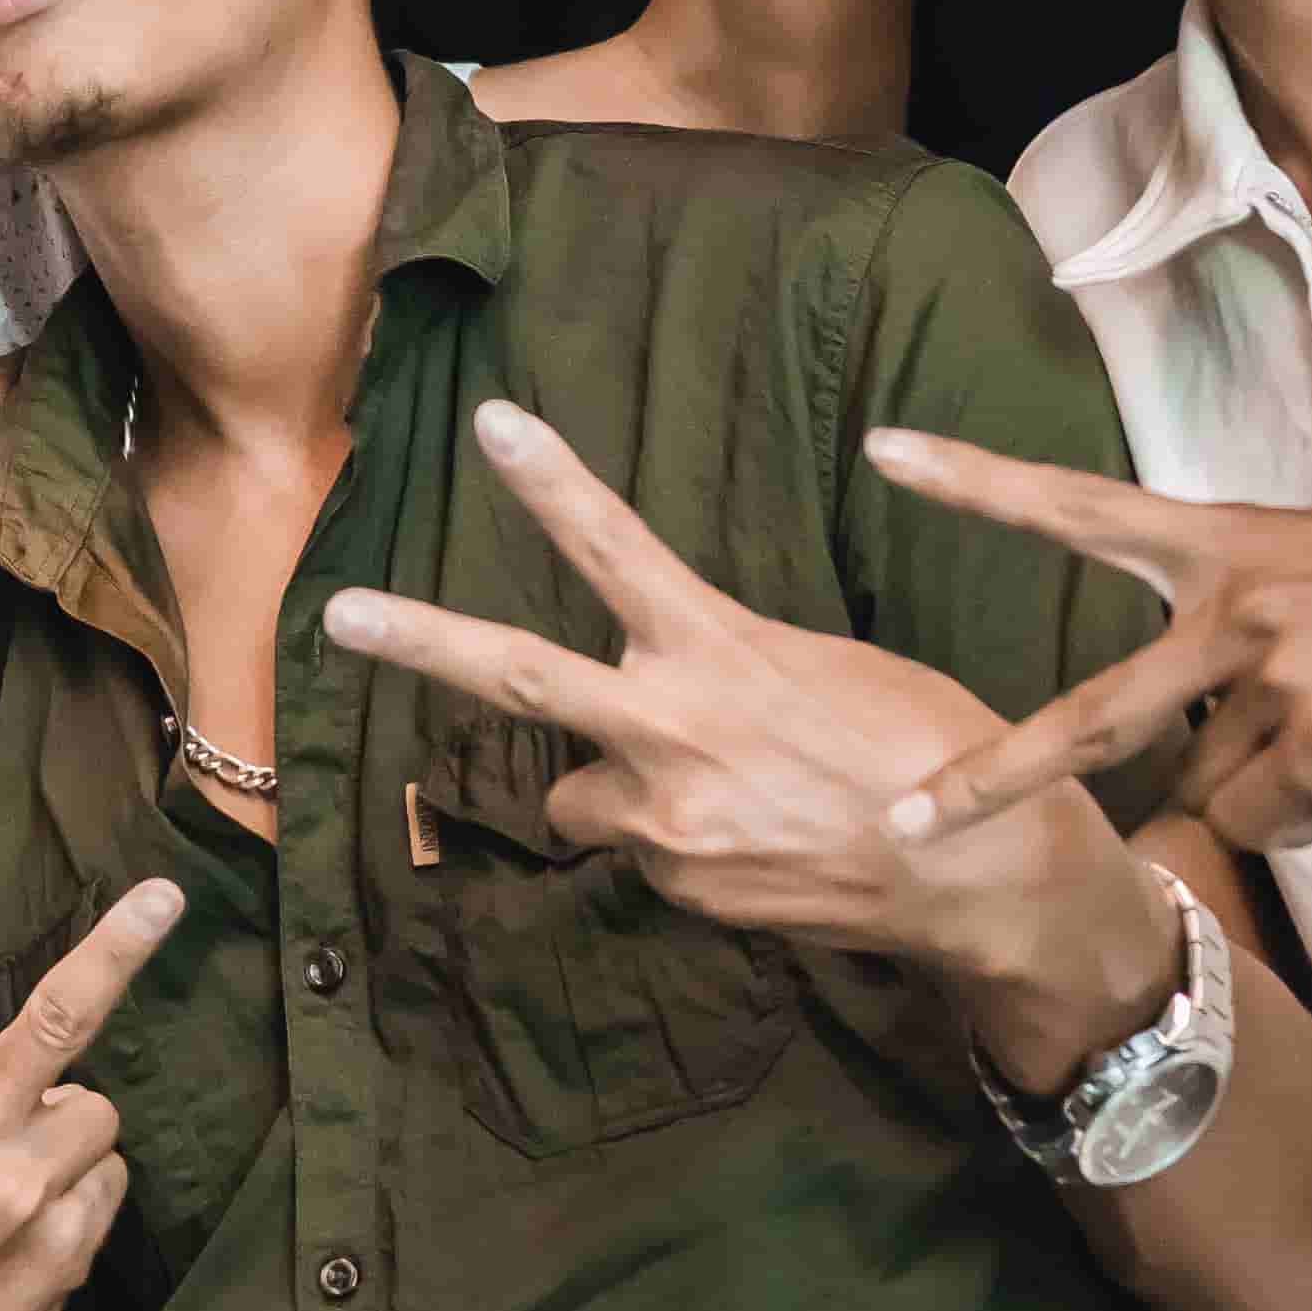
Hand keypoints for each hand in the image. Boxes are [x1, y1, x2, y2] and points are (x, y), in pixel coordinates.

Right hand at [0, 824, 176, 1310]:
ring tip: (22, 1196)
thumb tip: (19, 1070)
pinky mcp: (64, 1240)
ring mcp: (22, 1184)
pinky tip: (36, 1244)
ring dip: (78, 1145)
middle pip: (60, 1013)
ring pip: (100, 1117)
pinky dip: (86, 1205)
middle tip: (167, 896)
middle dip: (119, 947)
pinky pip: (109, 1187)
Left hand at [317, 403, 1145, 1001]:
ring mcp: (663, 823)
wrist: (975, 875)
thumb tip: (673, 690)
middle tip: (337, 613)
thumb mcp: (831, 670)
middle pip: (517, 681)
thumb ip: (725, 668)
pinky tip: (757, 842)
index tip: (492, 422)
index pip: (618, 553)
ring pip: (585, 794)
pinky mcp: (674, 888)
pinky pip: (643, 850)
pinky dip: (678, 842)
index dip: (552, 485)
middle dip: (420, 642)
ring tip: (728, 792)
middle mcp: (671, 736)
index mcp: (719, 654)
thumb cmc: (925, 745)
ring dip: (623, 787)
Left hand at [860, 435, 1311, 849]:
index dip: (979, 479)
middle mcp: (1232, 606)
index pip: (1083, 505)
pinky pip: (1282, 823)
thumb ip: (1265, 607)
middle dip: (994, 780)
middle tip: (910, 820)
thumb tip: (1240, 702)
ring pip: (1218, 793)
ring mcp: (1270, 679)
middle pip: (1090, 718)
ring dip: (1277, 787)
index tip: (886, 450)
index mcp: (1231, 541)